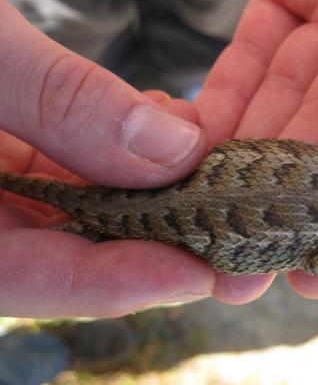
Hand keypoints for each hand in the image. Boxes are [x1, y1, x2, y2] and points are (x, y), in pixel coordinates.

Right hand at [0, 0, 270, 317]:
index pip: (25, 278)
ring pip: (73, 208)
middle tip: (229, 239)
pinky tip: (162, 126)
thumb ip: (58, 100)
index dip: (117, 283)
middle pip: (61, 253)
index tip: (200, 275)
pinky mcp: (2, 142)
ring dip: (147, 196)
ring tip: (210, 182)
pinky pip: (65, 163)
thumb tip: (171, 151)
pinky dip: (118, 152)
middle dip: (151, 244)